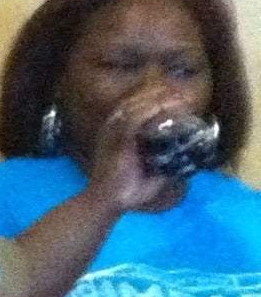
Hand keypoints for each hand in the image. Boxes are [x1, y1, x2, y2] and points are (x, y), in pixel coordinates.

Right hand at [82, 82, 198, 215]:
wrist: (108, 203)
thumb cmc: (128, 191)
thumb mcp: (153, 174)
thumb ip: (166, 164)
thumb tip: (187, 161)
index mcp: (120, 134)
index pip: (137, 110)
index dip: (157, 101)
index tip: (179, 98)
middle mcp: (114, 129)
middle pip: (136, 103)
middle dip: (159, 96)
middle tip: (181, 93)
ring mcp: (113, 133)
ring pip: (135, 107)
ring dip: (157, 100)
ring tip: (177, 97)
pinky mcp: (116, 140)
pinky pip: (133, 120)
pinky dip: (149, 111)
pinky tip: (163, 106)